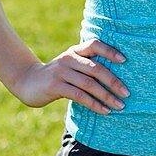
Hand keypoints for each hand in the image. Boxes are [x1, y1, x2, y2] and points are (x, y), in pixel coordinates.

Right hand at [11, 39, 130, 114]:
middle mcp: (69, 58)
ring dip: (107, 96)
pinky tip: (104, 110)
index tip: (125, 60)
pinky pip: (79, 95)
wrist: (28, 81)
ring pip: (89, 84)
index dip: (110, 51)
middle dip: (113, 81)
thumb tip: (115, 78)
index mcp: (75, 50)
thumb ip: (86, 66)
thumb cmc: (57, 75)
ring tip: (119, 105)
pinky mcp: (55, 86)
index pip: (95, 45)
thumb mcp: (70, 65)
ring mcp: (61, 72)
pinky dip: (94, 104)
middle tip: (127, 93)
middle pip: (96, 68)